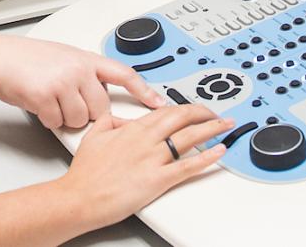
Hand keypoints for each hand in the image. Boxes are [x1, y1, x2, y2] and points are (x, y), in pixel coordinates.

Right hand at [0, 36, 165, 128]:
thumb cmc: (26, 60)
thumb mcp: (64, 58)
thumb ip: (85, 74)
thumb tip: (100, 94)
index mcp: (86, 58)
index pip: (124, 75)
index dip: (144, 91)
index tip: (158, 103)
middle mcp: (78, 69)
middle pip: (101, 109)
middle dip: (87, 114)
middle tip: (68, 104)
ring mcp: (63, 82)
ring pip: (80, 120)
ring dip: (65, 118)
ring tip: (51, 101)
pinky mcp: (46, 96)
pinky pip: (57, 123)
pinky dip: (47, 119)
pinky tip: (39, 104)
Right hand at [60, 105, 232, 223]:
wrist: (80, 197)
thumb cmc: (86, 173)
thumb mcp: (94, 136)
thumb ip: (109, 121)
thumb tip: (119, 116)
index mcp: (133, 128)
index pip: (166, 111)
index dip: (186, 108)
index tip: (195, 110)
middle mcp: (146, 140)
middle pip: (183, 118)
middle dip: (205, 113)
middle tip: (217, 115)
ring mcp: (153, 159)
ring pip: (190, 137)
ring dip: (212, 129)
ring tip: (226, 127)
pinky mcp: (158, 180)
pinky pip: (188, 166)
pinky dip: (207, 158)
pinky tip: (219, 152)